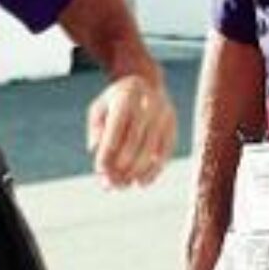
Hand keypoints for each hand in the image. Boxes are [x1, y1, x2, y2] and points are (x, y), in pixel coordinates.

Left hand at [86, 72, 175, 187]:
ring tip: (121, 186)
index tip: (99, 169)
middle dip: (121, 166)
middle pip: (135, 141)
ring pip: (151, 149)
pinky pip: (165, 152)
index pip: (117, 127)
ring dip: (135, 172)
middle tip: (109, 183)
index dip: (108, 150)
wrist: (147, 83)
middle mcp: (149, 104)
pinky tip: (141, 183)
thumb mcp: (100, 107)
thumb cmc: (116, 101)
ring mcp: (164, 115)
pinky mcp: (173, 127)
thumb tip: (95, 148)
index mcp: (127, 96)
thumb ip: (95, 127)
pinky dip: (154, 170)